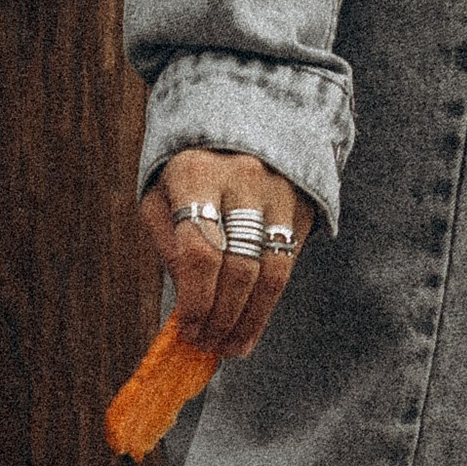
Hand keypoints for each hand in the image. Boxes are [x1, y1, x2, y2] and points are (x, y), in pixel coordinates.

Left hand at [140, 150, 311, 361]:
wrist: (246, 117)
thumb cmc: (189, 169)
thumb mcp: (161, 193)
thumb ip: (168, 244)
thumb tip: (186, 303)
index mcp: (197, 174)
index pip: (201, 252)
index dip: (195, 300)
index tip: (187, 329)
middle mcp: (244, 181)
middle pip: (239, 268)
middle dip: (221, 317)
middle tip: (207, 345)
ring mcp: (280, 193)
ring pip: (272, 274)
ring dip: (250, 320)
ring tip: (230, 348)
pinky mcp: (304, 206)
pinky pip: (288, 266)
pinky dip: (267, 305)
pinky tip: (250, 326)